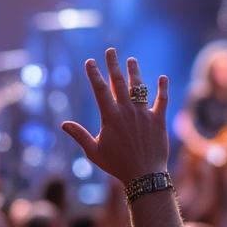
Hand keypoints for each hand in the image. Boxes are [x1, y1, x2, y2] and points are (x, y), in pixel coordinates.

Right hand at [62, 48, 168, 185]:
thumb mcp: (93, 152)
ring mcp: (144, 114)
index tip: (90, 61)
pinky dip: (163, 88)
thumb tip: (63, 124)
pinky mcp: (159, 120)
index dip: (94, 74)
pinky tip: (163, 78)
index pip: (99, 89)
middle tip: (111, 51)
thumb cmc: (116, 165)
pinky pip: (162, 100)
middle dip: (113, 65)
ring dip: (135, 72)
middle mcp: (127, 111)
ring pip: (139, 88)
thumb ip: (80, 135)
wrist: (144, 175)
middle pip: (118, 82)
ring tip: (131, 60)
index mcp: (110, 117)